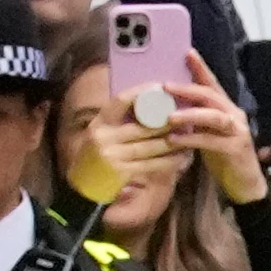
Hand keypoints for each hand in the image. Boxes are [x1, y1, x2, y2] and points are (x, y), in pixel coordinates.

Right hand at [66, 88, 190, 206]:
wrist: (82, 183)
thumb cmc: (96, 153)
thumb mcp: (101, 132)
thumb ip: (119, 121)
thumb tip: (148, 105)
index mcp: (99, 123)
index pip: (119, 102)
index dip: (139, 92)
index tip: (158, 87)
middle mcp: (104, 137)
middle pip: (141, 127)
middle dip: (164, 122)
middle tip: (184, 116)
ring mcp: (113, 156)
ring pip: (149, 147)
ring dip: (171, 142)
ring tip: (188, 136)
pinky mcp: (122, 173)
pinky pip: (151, 165)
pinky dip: (168, 161)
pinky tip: (182, 157)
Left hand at [159, 50, 267, 203]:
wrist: (245, 184)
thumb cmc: (223, 158)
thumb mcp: (208, 133)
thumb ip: (196, 119)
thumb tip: (171, 105)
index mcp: (227, 109)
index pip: (212, 84)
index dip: (201, 68)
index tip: (187, 52)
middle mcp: (234, 116)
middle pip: (211, 96)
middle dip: (188, 89)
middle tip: (165, 86)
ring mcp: (238, 132)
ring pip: (213, 116)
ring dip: (190, 114)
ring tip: (169, 116)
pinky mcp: (236, 149)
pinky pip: (211, 141)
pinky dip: (192, 139)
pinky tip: (175, 140)